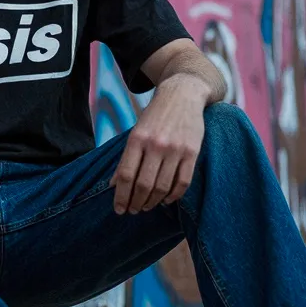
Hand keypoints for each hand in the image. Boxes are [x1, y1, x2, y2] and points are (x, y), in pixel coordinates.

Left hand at [109, 76, 206, 213]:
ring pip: (163, 187)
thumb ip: (126, 158)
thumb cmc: (155, 116)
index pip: (125, 175)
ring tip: (147, 207)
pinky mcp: (192, 152)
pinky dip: (174, 196)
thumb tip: (113, 185)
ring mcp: (175, 149)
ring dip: (153, 202)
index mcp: (137, 139)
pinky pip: (183, 182)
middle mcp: (156, 145)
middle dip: (136, 203)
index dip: (121, 196)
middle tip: (133, 211)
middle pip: (144, 184)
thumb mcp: (136, 132)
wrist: (183, 95)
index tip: (119, 209)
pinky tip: (166, 200)